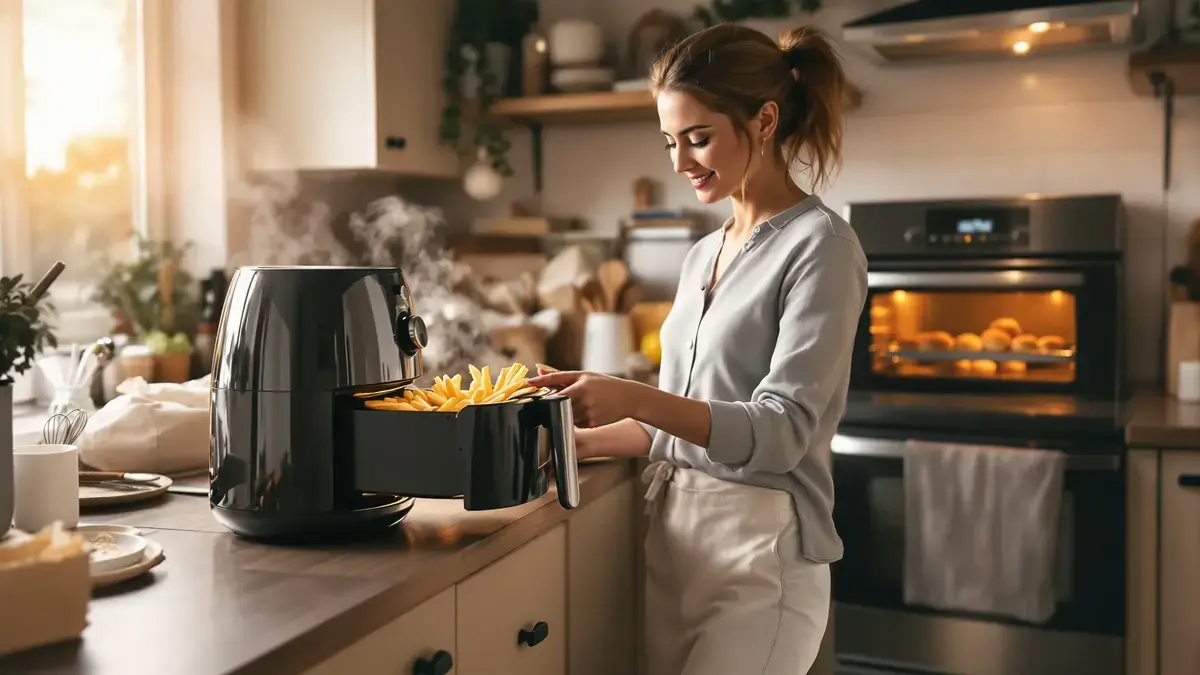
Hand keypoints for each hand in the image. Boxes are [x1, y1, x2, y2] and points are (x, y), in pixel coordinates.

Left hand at [526, 369, 641, 428]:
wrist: (627, 397)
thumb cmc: (603, 383)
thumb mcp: (584, 375)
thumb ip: (560, 375)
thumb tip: (538, 370)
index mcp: (581, 387)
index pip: (555, 390)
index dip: (540, 388)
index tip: (527, 385)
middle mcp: (584, 400)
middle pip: (559, 405)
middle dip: (554, 403)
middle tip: (549, 401)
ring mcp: (588, 414)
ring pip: (566, 415)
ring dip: (566, 411)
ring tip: (580, 404)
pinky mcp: (592, 424)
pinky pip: (576, 424)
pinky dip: (576, 419)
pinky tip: (587, 412)